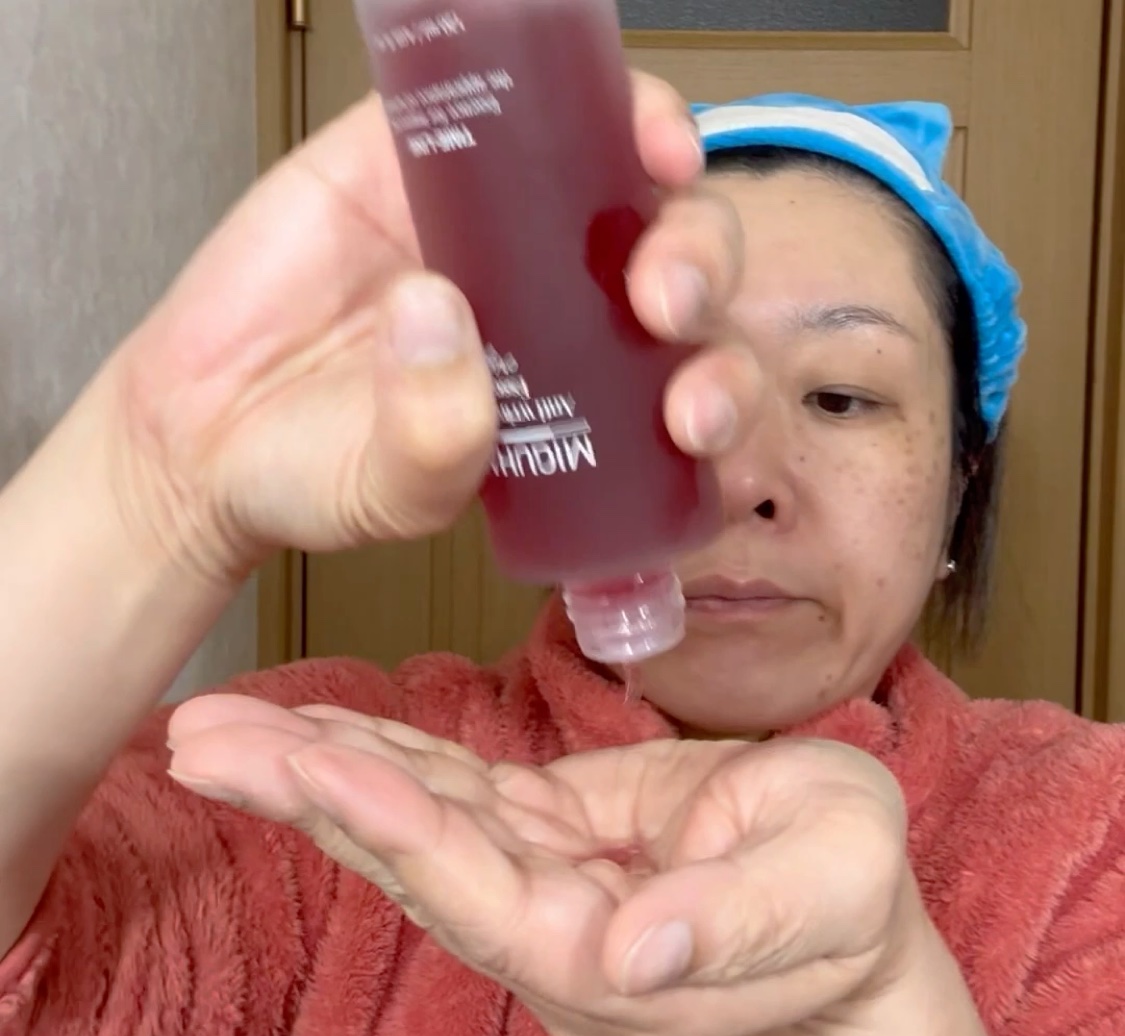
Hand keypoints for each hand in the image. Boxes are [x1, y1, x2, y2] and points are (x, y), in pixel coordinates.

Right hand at [94, 73, 752, 582]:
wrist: (207, 429)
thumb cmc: (316, 471)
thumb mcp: (391, 494)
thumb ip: (434, 447)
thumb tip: (446, 318)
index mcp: (582, 393)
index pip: (687, 373)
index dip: (720, 383)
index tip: (697, 416)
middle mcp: (555, 300)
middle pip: (673, 258)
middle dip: (701, 269)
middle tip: (663, 302)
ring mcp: (492, 220)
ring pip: (612, 163)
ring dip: (657, 154)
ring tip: (657, 169)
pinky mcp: (411, 154)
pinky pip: (488, 90)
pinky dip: (537, 71)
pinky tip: (561, 80)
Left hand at [167, 695, 913, 1035]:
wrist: (841, 905)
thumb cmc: (848, 893)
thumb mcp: (827, 891)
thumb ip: (734, 927)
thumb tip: (632, 951)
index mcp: (607, 956)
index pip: (475, 893)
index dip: (395, 829)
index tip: (310, 766)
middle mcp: (545, 932)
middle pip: (408, 862)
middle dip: (306, 795)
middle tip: (203, 740)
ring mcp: (533, 882)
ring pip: (410, 823)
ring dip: (318, 771)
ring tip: (226, 727)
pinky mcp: (541, 834)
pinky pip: (449, 793)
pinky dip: (384, 757)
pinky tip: (323, 729)